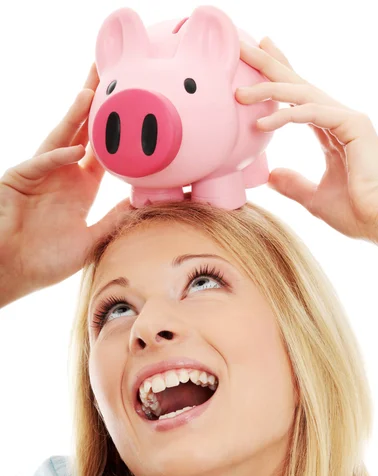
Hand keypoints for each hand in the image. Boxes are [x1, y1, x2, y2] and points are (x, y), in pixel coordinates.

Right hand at [0, 63, 131, 305]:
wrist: (13, 273)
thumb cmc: (46, 261)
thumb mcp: (89, 240)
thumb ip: (111, 220)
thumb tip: (138, 203)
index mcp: (81, 187)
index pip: (103, 150)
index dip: (116, 128)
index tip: (132, 106)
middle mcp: (62, 174)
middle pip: (81, 132)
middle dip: (94, 104)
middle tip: (109, 74)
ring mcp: (40, 174)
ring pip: (60, 139)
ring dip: (75, 116)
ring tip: (92, 91)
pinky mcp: (19, 180)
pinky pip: (40, 164)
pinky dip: (57, 157)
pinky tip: (76, 150)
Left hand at [236, 38, 377, 254]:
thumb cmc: (358, 212)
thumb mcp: (315, 199)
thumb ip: (294, 185)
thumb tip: (271, 176)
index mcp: (330, 131)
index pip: (299, 99)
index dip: (279, 78)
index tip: (258, 60)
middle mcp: (338, 119)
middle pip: (299, 85)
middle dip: (271, 65)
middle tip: (245, 47)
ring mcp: (347, 119)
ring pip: (303, 94)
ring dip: (270, 89)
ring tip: (240, 93)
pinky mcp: (354, 126)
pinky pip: (313, 113)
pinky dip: (287, 116)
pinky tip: (262, 122)